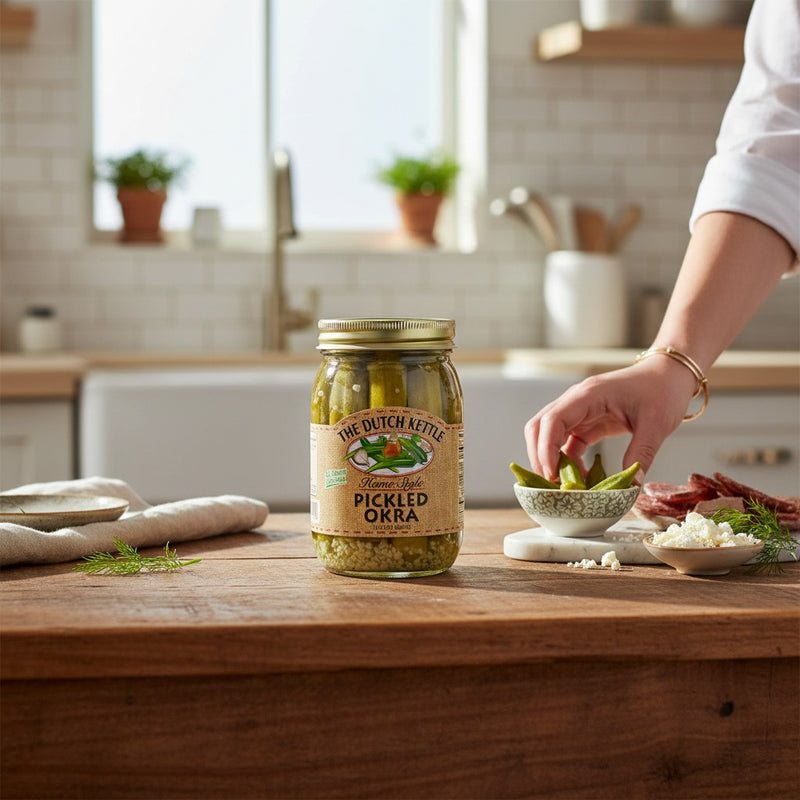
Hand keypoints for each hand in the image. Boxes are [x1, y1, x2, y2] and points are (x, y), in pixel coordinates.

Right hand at [524, 358, 696, 481]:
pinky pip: (565, 443)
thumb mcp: (656, 424)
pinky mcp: (585, 423)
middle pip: (539, 427)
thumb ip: (641, 454)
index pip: (553, 421)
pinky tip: (582, 478)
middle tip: (553, 485)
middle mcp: (576, 401)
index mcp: (589, 395)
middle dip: (540, 457)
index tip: (553, 475)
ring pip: (547, 435)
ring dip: (550, 460)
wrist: (669, 376)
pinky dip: (567, 462)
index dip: (546, 449)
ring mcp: (578, 412)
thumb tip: (629, 486)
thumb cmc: (662, 391)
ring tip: (566, 485)